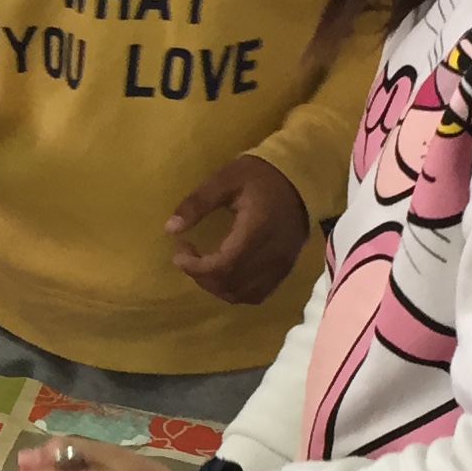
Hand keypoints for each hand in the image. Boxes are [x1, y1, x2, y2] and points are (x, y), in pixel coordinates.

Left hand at [167, 154, 309, 306]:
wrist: (302, 178)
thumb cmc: (260, 176)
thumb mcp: (225, 180)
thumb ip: (197, 204)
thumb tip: (170, 229)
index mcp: (256, 231)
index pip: (223, 266)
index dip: (196, 268)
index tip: (180, 252)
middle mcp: (271, 254)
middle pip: (231, 284)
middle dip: (201, 277)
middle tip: (188, 257)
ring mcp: (281, 265)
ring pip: (243, 294)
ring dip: (217, 287)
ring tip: (204, 265)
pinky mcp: (285, 269)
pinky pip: (258, 293)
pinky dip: (236, 290)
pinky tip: (225, 274)